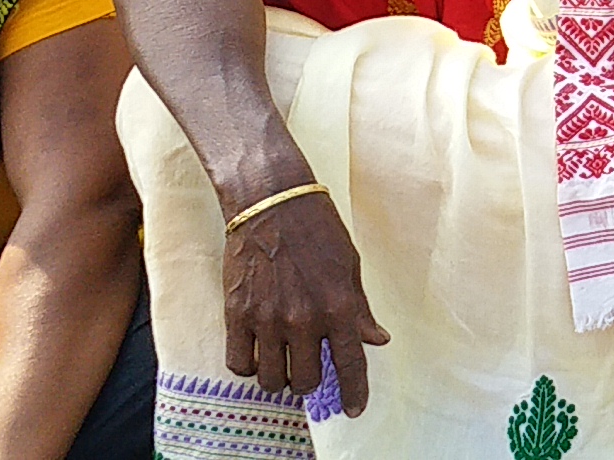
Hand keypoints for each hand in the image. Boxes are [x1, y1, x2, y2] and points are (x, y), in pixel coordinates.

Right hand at [222, 187, 389, 405]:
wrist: (272, 204)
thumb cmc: (318, 231)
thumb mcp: (351, 267)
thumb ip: (360, 309)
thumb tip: (377, 340)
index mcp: (339, 307)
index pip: (349, 365)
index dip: (354, 392)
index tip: (354, 408)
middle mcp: (303, 319)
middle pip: (306, 380)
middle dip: (310, 380)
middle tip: (308, 366)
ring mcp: (267, 319)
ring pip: (272, 379)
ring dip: (280, 377)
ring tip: (283, 361)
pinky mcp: (236, 314)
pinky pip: (239, 363)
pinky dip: (250, 366)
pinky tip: (258, 353)